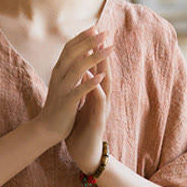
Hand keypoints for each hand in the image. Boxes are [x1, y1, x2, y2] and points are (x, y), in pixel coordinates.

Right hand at [34, 26, 113, 142]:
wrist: (47, 128)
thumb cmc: (58, 105)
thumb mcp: (63, 83)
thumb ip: (70, 68)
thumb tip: (80, 52)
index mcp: (59, 70)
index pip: (69, 48)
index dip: (82, 37)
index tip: (96, 27)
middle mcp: (59, 76)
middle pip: (74, 53)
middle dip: (90, 42)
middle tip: (105, 32)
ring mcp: (62, 89)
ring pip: (78, 68)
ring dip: (95, 57)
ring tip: (109, 49)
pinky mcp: (67, 102)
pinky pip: (79, 90)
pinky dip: (90, 83)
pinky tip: (101, 76)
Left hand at [65, 35, 112, 173]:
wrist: (84, 153)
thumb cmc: (82, 129)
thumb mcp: (82, 105)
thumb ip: (83, 89)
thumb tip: (81, 72)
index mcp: (96, 95)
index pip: (97, 70)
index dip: (95, 52)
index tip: (92, 33)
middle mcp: (102, 100)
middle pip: (105, 73)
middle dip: (103, 55)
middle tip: (101, 35)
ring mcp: (102, 110)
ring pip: (106, 86)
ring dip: (104, 70)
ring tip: (101, 52)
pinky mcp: (98, 121)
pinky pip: (98, 103)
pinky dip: (96, 90)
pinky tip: (91, 79)